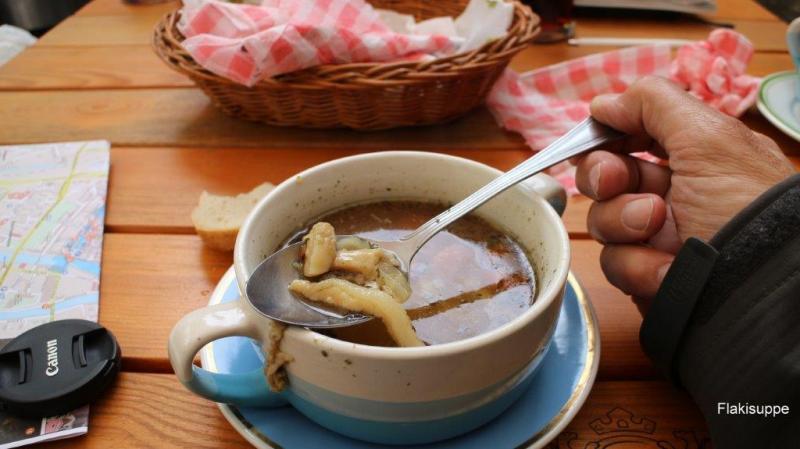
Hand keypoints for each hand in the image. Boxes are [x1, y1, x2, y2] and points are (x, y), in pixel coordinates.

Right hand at [576, 76, 794, 313]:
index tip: (596, 137)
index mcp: (691, 157)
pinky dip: (637, 265)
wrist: (761, 288)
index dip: (608, 137)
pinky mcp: (646, 277)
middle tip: (617, 182)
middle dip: (605, 176)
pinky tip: (667, 269)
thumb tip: (603, 103)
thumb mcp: (709, 137)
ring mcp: (656, 239)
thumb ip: (653, 103)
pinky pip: (614, 263)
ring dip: (624, 221)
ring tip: (657, 227)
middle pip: (604, 177)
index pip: (632, 139)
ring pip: (602, 220)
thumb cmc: (745, 206)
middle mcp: (672, 195)